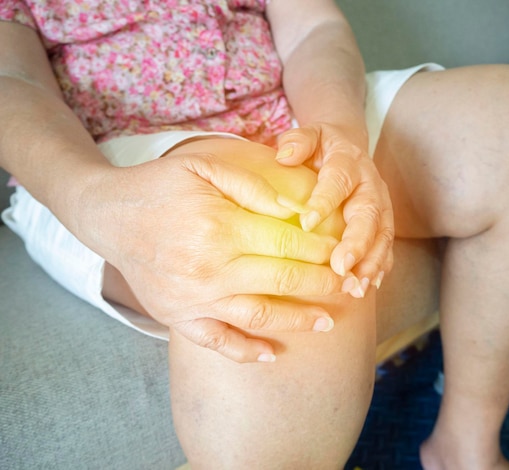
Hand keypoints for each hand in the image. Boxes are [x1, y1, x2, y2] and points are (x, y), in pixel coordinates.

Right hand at [79, 150, 343, 361]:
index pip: (288, 243)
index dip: (322, 249)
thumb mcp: (204, 165)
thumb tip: (296, 206)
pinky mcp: (178, 317)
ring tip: (328, 323)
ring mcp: (194, 299)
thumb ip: (252, 184)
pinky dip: (247, 352)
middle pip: (282, 281)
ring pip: (259, 317)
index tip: (343, 251)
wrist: (109, 216)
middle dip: (323, 284)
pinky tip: (272, 355)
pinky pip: (218, 342)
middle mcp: (210, 269)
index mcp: (220, 228)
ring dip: (298, 322)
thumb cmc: (161, 186)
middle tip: (349, 286)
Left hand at [276, 123, 393, 295]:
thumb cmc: (320, 147)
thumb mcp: (309, 135)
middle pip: (368, 213)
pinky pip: (386, 246)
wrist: (348, 148)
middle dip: (357, 242)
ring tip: (357, 287)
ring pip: (382, 234)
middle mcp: (370, 184)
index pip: (338, 180)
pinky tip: (368, 286)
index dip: (325, 200)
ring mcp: (381, 205)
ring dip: (371, 262)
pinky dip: (380, 267)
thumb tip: (284, 156)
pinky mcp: (384, 223)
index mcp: (348, 161)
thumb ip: (298, 141)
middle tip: (341, 266)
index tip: (307, 222)